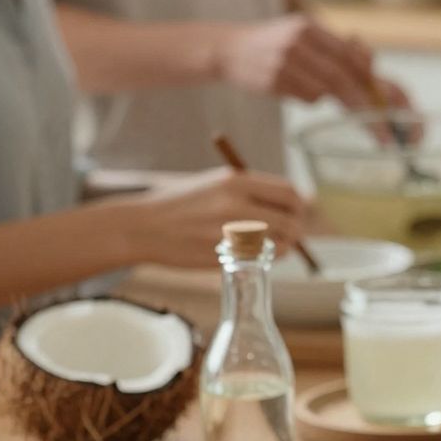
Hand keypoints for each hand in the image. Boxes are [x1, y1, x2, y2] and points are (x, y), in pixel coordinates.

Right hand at [118, 168, 305, 268]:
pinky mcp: (223, 256)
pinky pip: (260, 259)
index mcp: (236, 181)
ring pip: (280, 242)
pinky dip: (266, 259)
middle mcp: (236, 204)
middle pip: (290, 220)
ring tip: (274, 246)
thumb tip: (287, 202)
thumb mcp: (214, 184)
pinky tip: (257, 256)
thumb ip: (248, 191)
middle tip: (292, 235)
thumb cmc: (179, 205)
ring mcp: (230, 232)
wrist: (142, 226)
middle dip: (296, 229)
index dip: (298, 205)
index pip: (288, 192)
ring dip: (284, 246)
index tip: (296, 212)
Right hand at [219, 14, 394, 109]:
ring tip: (304, 86)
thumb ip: (334, 50)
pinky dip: (306, 98)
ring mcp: (284, 60)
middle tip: (383, 130)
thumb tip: (372, 68)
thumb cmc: (274, 45)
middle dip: (364, 105)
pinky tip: (287, 86)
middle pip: (341, 77)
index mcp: (310, 27)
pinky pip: (304, 98)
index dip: (372, 80)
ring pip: (323, 91)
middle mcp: (298, 40)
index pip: (350, 56)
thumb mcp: (303, 36)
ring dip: (323, 96)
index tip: (391, 103)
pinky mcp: (272, 79)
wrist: (228, 48)